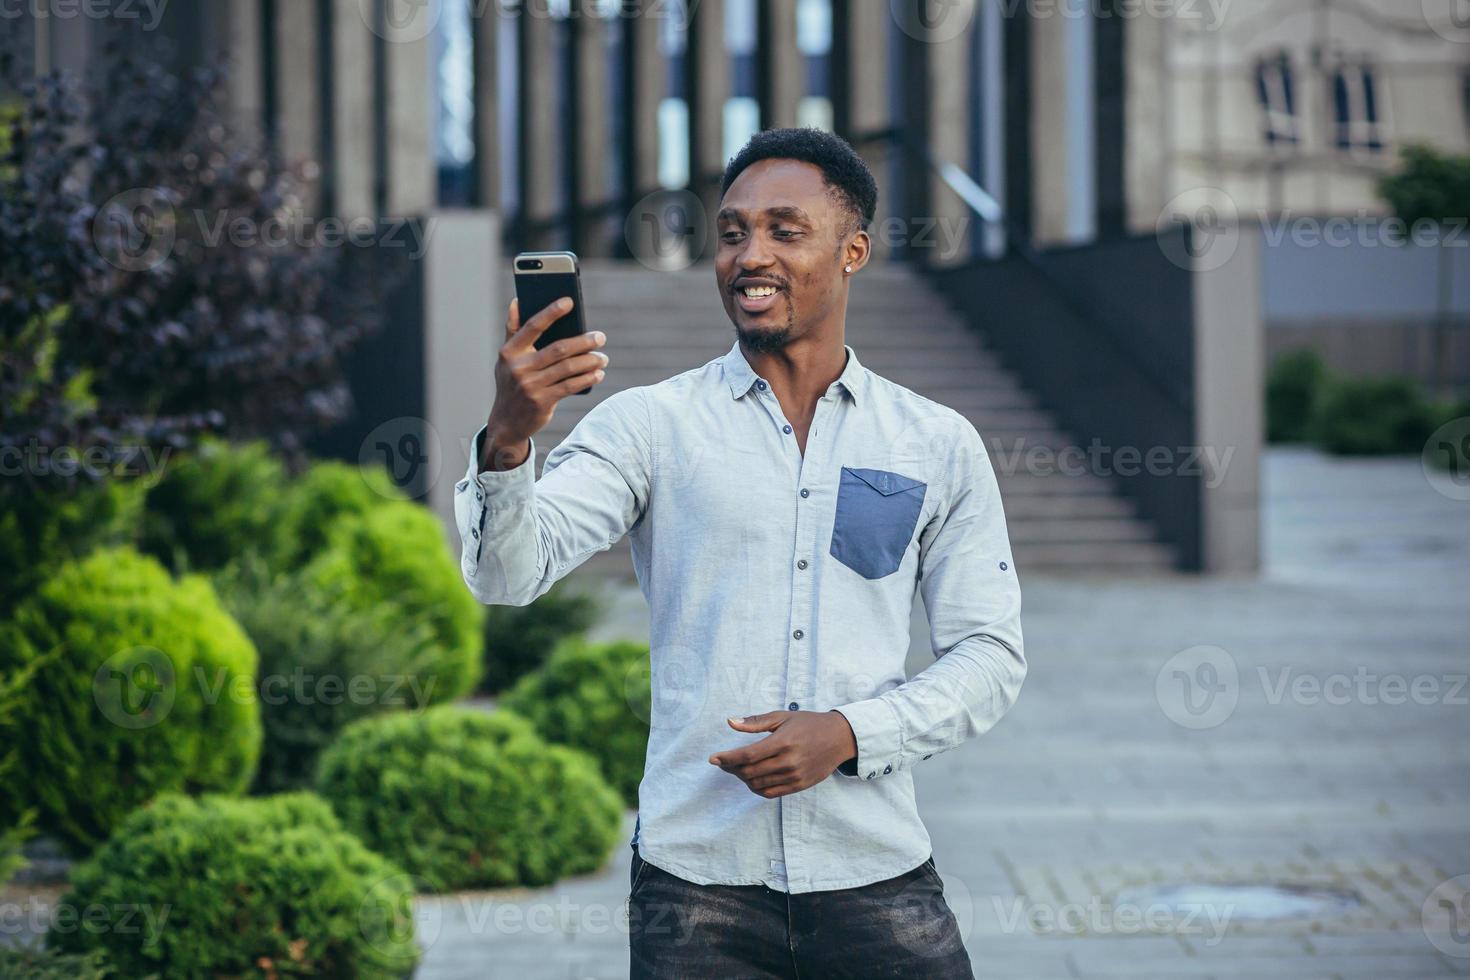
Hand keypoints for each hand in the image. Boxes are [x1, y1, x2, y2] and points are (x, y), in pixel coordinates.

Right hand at [481, 297, 608, 470]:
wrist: (506, 422)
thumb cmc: (511, 383)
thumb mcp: (506, 359)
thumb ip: (512, 330)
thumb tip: (517, 301)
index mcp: (510, 351)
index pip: (533, 326)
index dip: (551, 312)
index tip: (569, 301)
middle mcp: (519, 367)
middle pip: (559, 348)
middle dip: (584, 342)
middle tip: (600, 337)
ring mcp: (531, 385)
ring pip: (568, 368)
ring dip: (590, 361)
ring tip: (603, 357)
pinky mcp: (542, 401)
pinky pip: (571, 386)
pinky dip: (588, 379)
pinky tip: (598, 374)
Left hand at [708, 710, 858, 798]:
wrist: (840, 738)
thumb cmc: (809, 724)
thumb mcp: (783, 717)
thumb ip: (756, 722)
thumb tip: (730, 722)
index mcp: (783, 741)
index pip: (748, 755)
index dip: (727, 758)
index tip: (713, 758)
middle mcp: (788, 761)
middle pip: (750, 772)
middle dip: (731, 768)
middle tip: (723, 762)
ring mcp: (794, 776)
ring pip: (758, 785)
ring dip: (742, 779)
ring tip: (737, 769)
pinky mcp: (799, 785)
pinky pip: (771, 793)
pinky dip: (756, 788)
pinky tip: (752, 779)